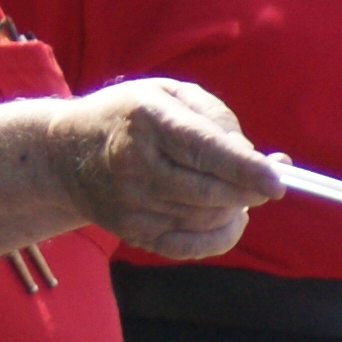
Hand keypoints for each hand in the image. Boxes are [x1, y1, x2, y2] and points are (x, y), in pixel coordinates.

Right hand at [60, 79, 279, 260]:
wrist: (64, 154)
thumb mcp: (167, 94)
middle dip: (249, 191)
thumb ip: (218, 119)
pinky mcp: (132, 232)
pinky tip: (227, 218)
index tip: (276, 180)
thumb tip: (267, 161)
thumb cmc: (130, 116)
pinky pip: (190, 247)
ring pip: (206, 219)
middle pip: (209, 191)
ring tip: (236, 191)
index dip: (243, 167)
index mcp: (147, 118)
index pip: (202, 148)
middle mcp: (135, 163)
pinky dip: (220, 237)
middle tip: (265, 182)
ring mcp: (131, 203)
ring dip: (235, 208)